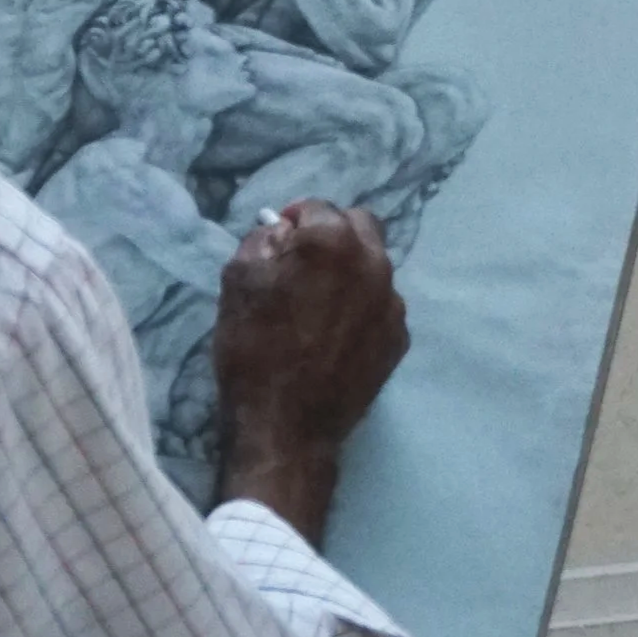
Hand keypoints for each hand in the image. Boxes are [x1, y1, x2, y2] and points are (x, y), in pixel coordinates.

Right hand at [215, 201, 409, 542]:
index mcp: (332, 241)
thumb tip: (283, 231)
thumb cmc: (254, 349)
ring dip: (350, 269)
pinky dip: (362, 306)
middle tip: (304, 260)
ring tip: (321, 300)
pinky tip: (337, 332)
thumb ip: (262, 240)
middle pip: (359, 225)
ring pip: (374, 265)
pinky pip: (382, 304)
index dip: (293, 219)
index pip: (316, 207)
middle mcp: (373, 263)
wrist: (286, 429)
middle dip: (332, 232)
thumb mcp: (238, 281)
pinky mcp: (398, 338)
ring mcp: (391, 303)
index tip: (279, 239)